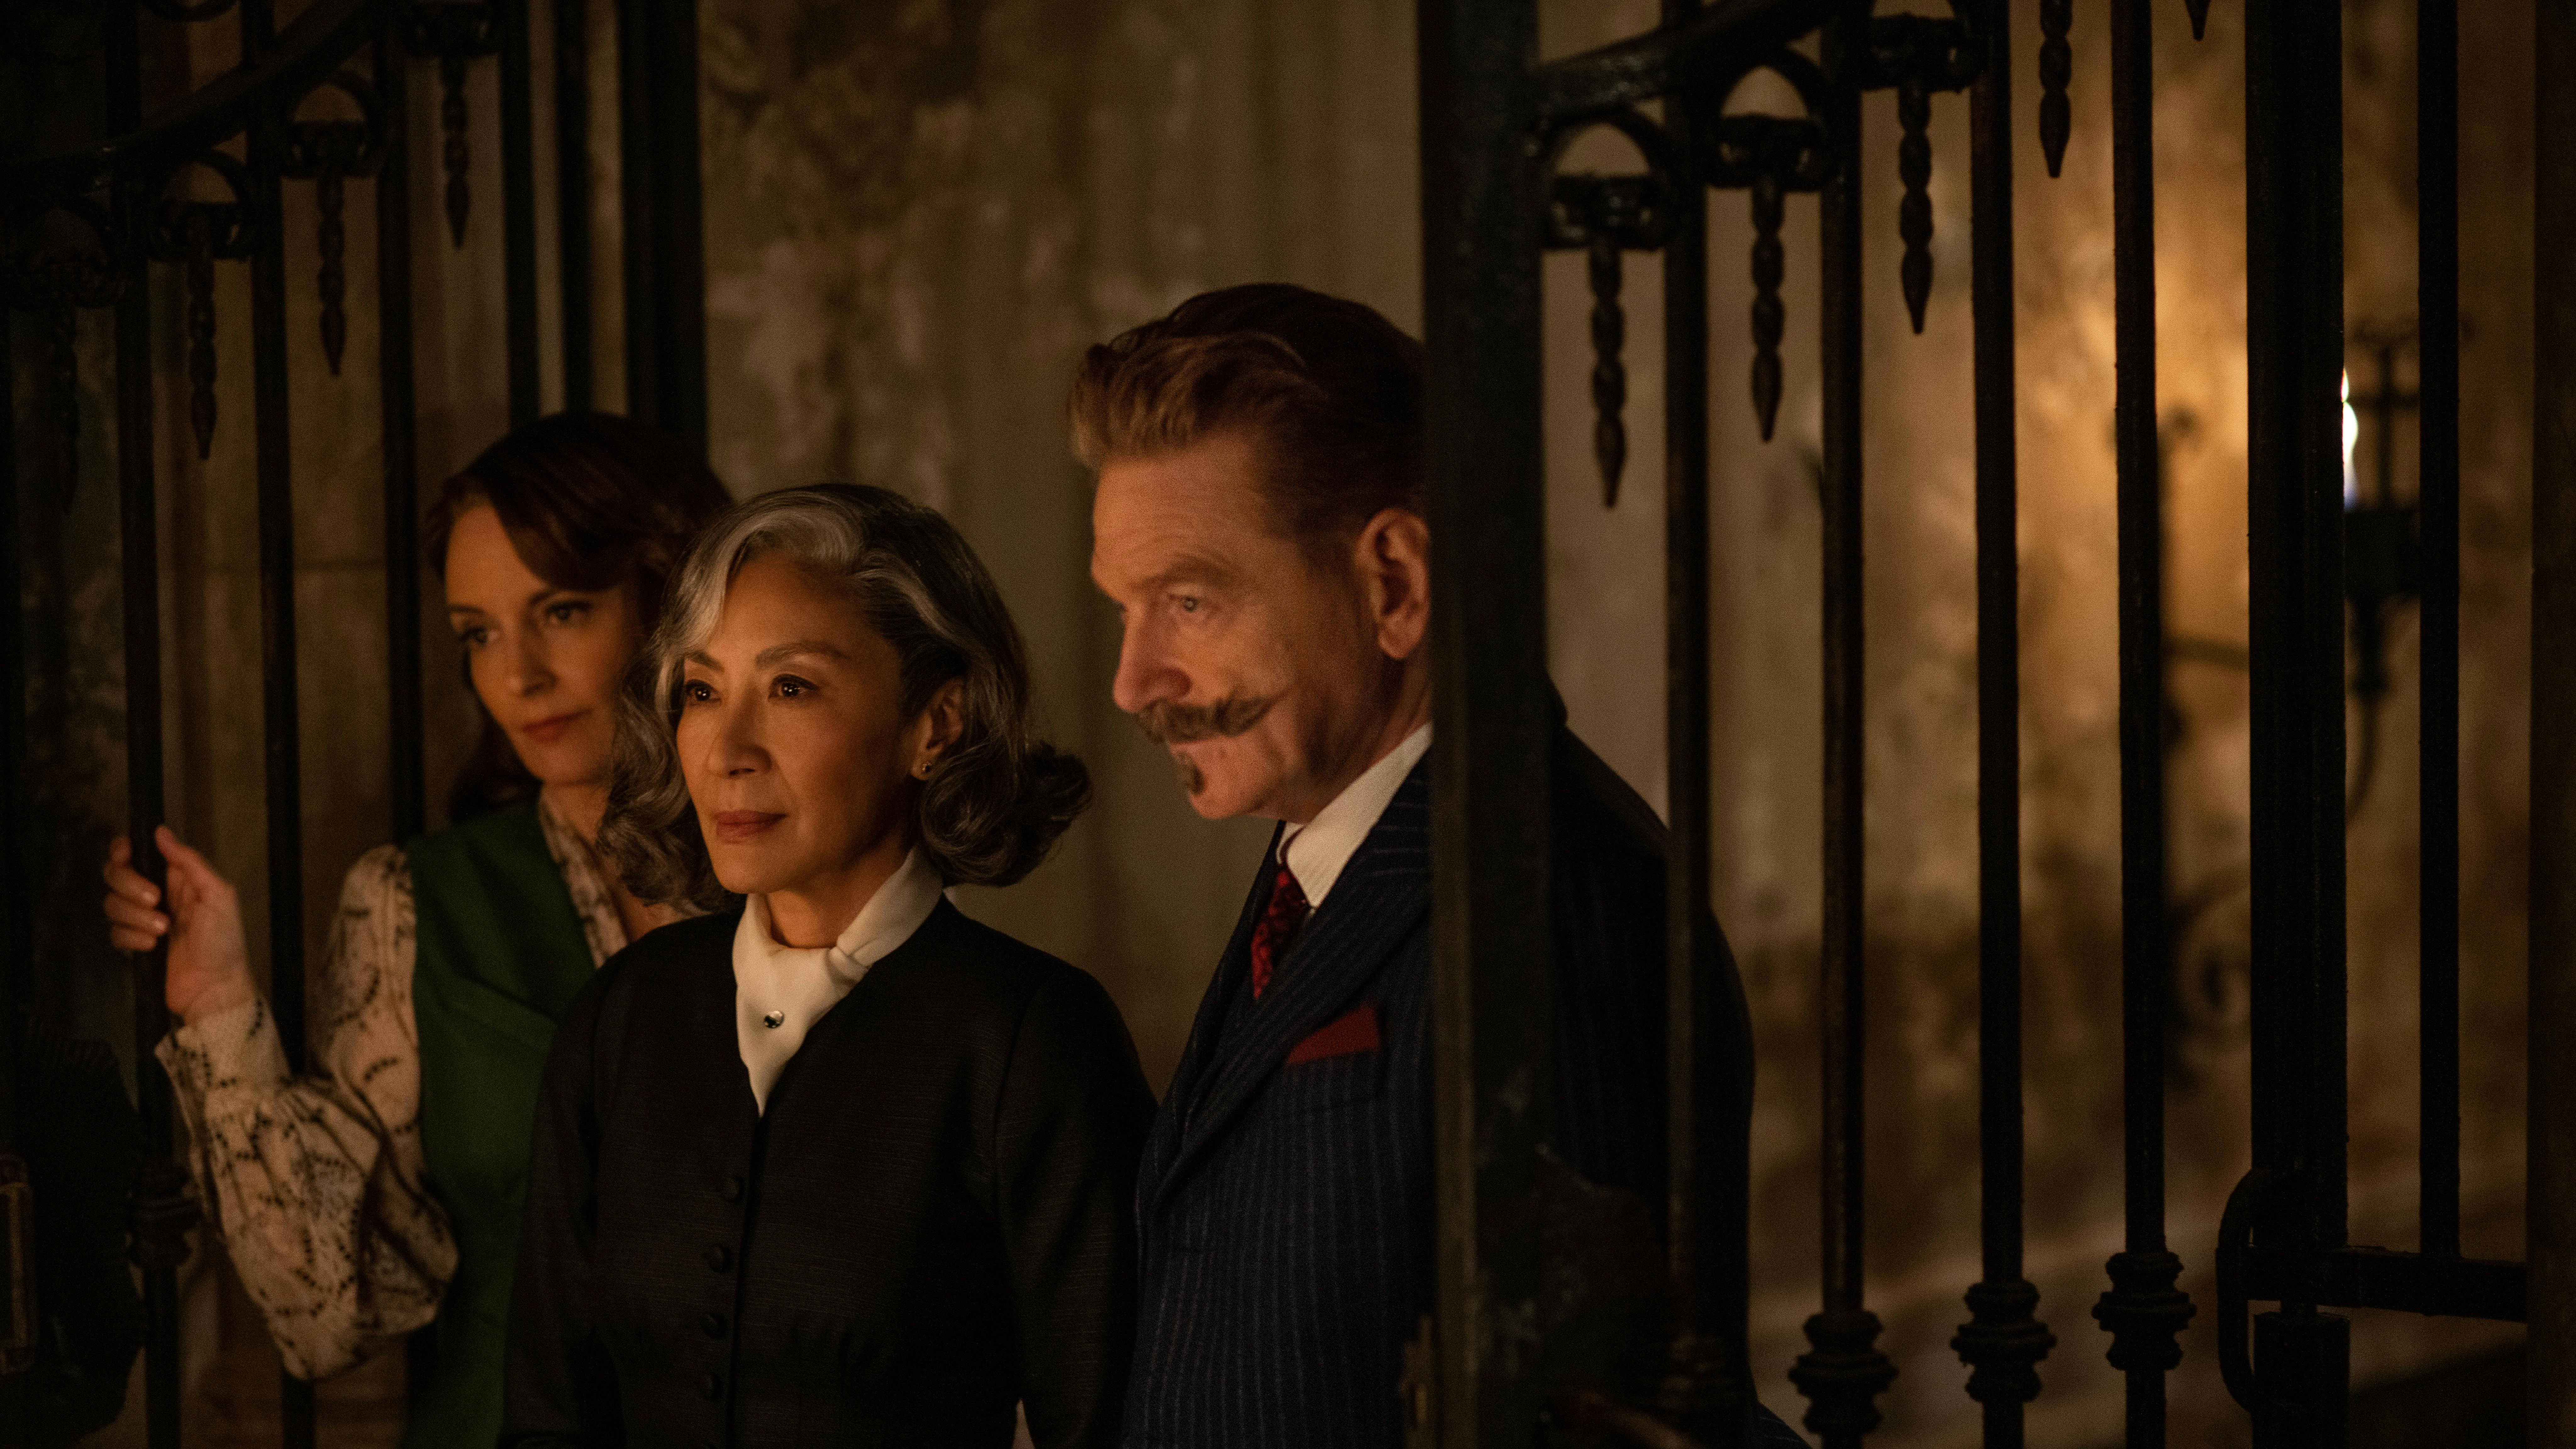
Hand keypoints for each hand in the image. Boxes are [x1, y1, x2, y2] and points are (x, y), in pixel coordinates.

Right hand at [103, 826, 254, 1024]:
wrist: (215, 988)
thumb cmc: (225, 943)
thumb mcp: (218, 895)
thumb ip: (190, 862)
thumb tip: (162, 833)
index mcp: (180, 879)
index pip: (140, 854)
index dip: (124, 851)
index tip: (124, 855)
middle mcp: (159, 895)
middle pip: (118, 875)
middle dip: (130, 886)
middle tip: (155, 901)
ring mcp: (144, 919)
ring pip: (113, 904)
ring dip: (135, 917)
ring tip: (163, 931)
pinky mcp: (135, 943)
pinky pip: (115, 932)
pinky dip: (132, 938)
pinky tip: (152, 946)